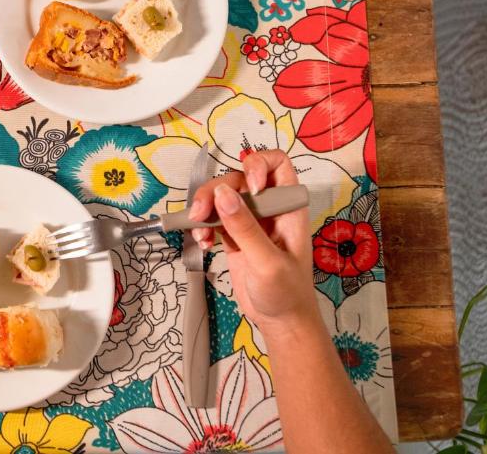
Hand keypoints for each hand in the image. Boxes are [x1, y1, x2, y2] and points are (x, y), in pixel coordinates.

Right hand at [186, 149, 319, 335]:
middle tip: (200, 214)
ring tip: (198, 232)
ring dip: (204, 208)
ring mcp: (249, 221)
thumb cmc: (286, 293)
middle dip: (215, 190)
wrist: (280, 322)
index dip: (258, 165)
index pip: (276, 164)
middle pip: (237, 178)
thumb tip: (223, 194)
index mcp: (288, 207)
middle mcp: (268, 208)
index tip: (246, 187)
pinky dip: (202, 226)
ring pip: (221, 196)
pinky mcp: (233, 235)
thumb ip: (245, 228)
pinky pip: (213, 217)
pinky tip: (204, 243)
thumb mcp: (267, 262)